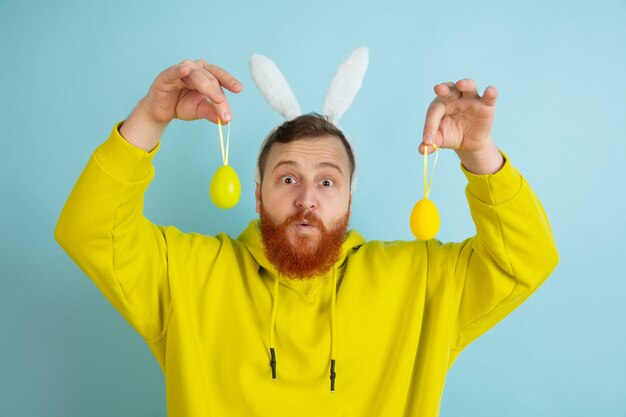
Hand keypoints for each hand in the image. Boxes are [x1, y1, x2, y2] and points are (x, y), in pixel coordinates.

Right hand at [120, 60, 242, 151]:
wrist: (161, 112)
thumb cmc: (182, 105)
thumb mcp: (201, 110)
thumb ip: (213, 112)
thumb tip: (227, 120)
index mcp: (206, 74)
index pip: (219, 77)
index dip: (229, 81)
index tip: (239, 89)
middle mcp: (195, 68)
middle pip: (210, 79)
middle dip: (219, 96)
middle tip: (225, 112)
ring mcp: (180, 71)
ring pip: (197, 76)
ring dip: (208, 88)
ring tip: (217, 99)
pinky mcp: (166, 76)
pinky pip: (174, 72)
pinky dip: (180, 71)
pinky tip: (186, 70)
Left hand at [420, 79, 503, 173]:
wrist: (469, 142)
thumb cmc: (451, 135)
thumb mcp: (441, 140)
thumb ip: (431, 143)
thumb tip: (422, 150)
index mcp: (440, 104)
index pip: (434, 111)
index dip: (430, 126)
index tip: (428, 140)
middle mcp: (454, 97)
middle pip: (449, 89)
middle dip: (444, 89)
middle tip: (437, 89)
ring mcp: (471, 99)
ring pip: (469, 86)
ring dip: (466, 84)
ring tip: (460, 84)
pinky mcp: (486, 105)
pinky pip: (489, 96)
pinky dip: (491, 92)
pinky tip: (490, 91)